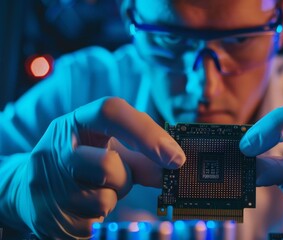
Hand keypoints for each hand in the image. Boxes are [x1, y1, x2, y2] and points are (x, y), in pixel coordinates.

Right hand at [16, 97, 184, 238]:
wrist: (28, 190)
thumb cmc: (81, 163)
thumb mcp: (107, 148)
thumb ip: (141, 154)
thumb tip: (176, 165)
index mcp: (76, 122)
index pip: (111, 111)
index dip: (148, 133)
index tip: (176, 157)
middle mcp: (55, 148)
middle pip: (108, 164)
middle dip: (124, 178)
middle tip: (119, 179)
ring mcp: (46, 183)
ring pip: (103, 199)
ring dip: (112, 199)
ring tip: (96, 191)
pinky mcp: (46, 215)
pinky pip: (93, 223)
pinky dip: (98, 218)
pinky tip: (84, 207)